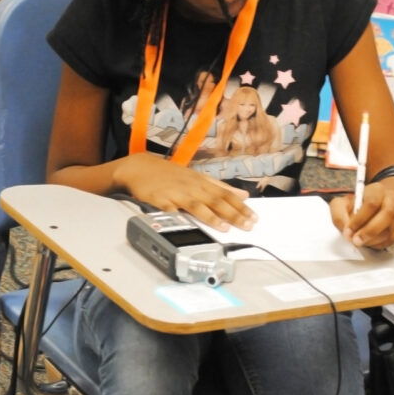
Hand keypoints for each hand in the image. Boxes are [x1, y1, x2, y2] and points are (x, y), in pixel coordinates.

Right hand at [114, 153, 256, 231]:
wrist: (139, 167)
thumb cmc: (169, 174)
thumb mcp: (196, 177)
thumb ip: (219, 186)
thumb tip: (242, 194)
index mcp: (201, 182)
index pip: (226, 194)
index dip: (241, 206)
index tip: (254, 217)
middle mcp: (191, 187)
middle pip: (216, 201)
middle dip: (233, 214)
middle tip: (247, 225)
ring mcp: (176, 193)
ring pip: (197, 205)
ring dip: (211, 217)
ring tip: (224, 227)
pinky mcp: (160, 200)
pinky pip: (171, 210)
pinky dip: (178, 217)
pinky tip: (186, 225)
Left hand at [329, 182, 393, 249]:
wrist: (372, 207)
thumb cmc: (355, 206)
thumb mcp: (341, 205)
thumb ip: (339, 215)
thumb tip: (346, 230)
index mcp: (377, 190)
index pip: (372, 203)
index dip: (359, 219)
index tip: (348, 230)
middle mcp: (392, 198)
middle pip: (388, 214)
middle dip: (370, 231)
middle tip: (356, 241)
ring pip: (391, 229)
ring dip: (373, 240)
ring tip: (361, 241)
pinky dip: (380, 244)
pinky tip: (371, 242)